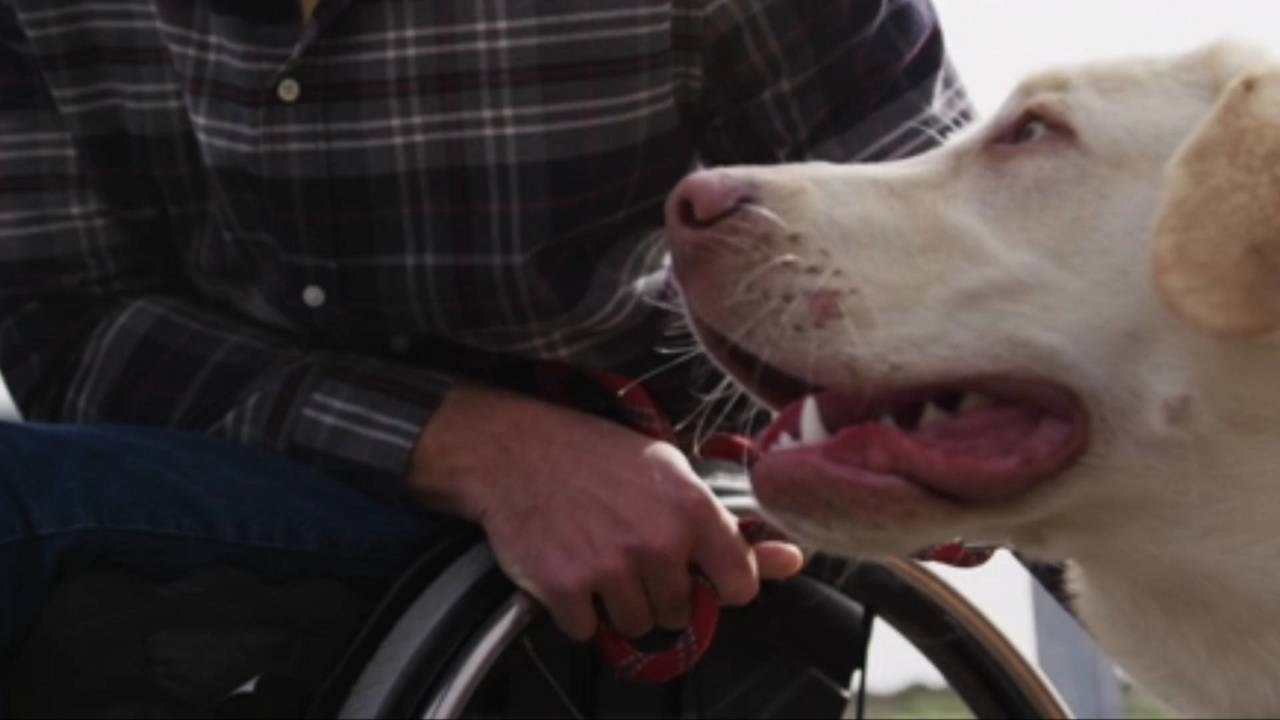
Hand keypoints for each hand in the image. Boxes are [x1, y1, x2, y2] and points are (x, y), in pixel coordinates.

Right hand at [408, 383, 803, 640]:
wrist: (516, 450)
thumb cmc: (596, 456)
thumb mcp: (673, 474)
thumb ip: (730, 527)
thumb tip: (792, 560)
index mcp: (692, 510)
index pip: (740, 587)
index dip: (718, 583)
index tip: (697, 570)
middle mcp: (657, 542)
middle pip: (680, 613)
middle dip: (657, 591)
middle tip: (629, 550)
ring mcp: (610, 568)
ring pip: (636, 625)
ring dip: (617, 603)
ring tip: (598, 555)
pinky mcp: (566, 588)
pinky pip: (587, 631)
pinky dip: (577, 610)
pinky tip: (570, 567)